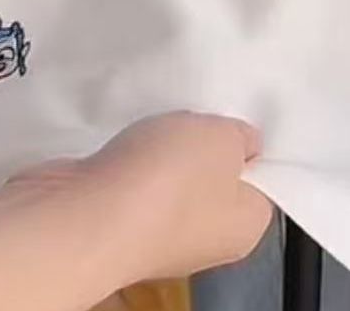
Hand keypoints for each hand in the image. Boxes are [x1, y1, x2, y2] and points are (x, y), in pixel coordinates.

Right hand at [0, 112, 271, 287]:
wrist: (86, 213)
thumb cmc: (171, 180)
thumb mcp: (224, 138)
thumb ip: (241, 137)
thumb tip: (243, 146)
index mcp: (245, 227)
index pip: (263, 182)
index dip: (252, 144)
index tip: (239, 113)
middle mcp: (205, 240)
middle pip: (216, 177)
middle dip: (205, 142)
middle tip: (199, 109)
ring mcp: (158, 233)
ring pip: (173, 177)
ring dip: (164, 147)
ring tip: (160, 117)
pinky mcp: (118, 220)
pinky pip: (136, 180)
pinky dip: (132, 157)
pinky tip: (130, 133)